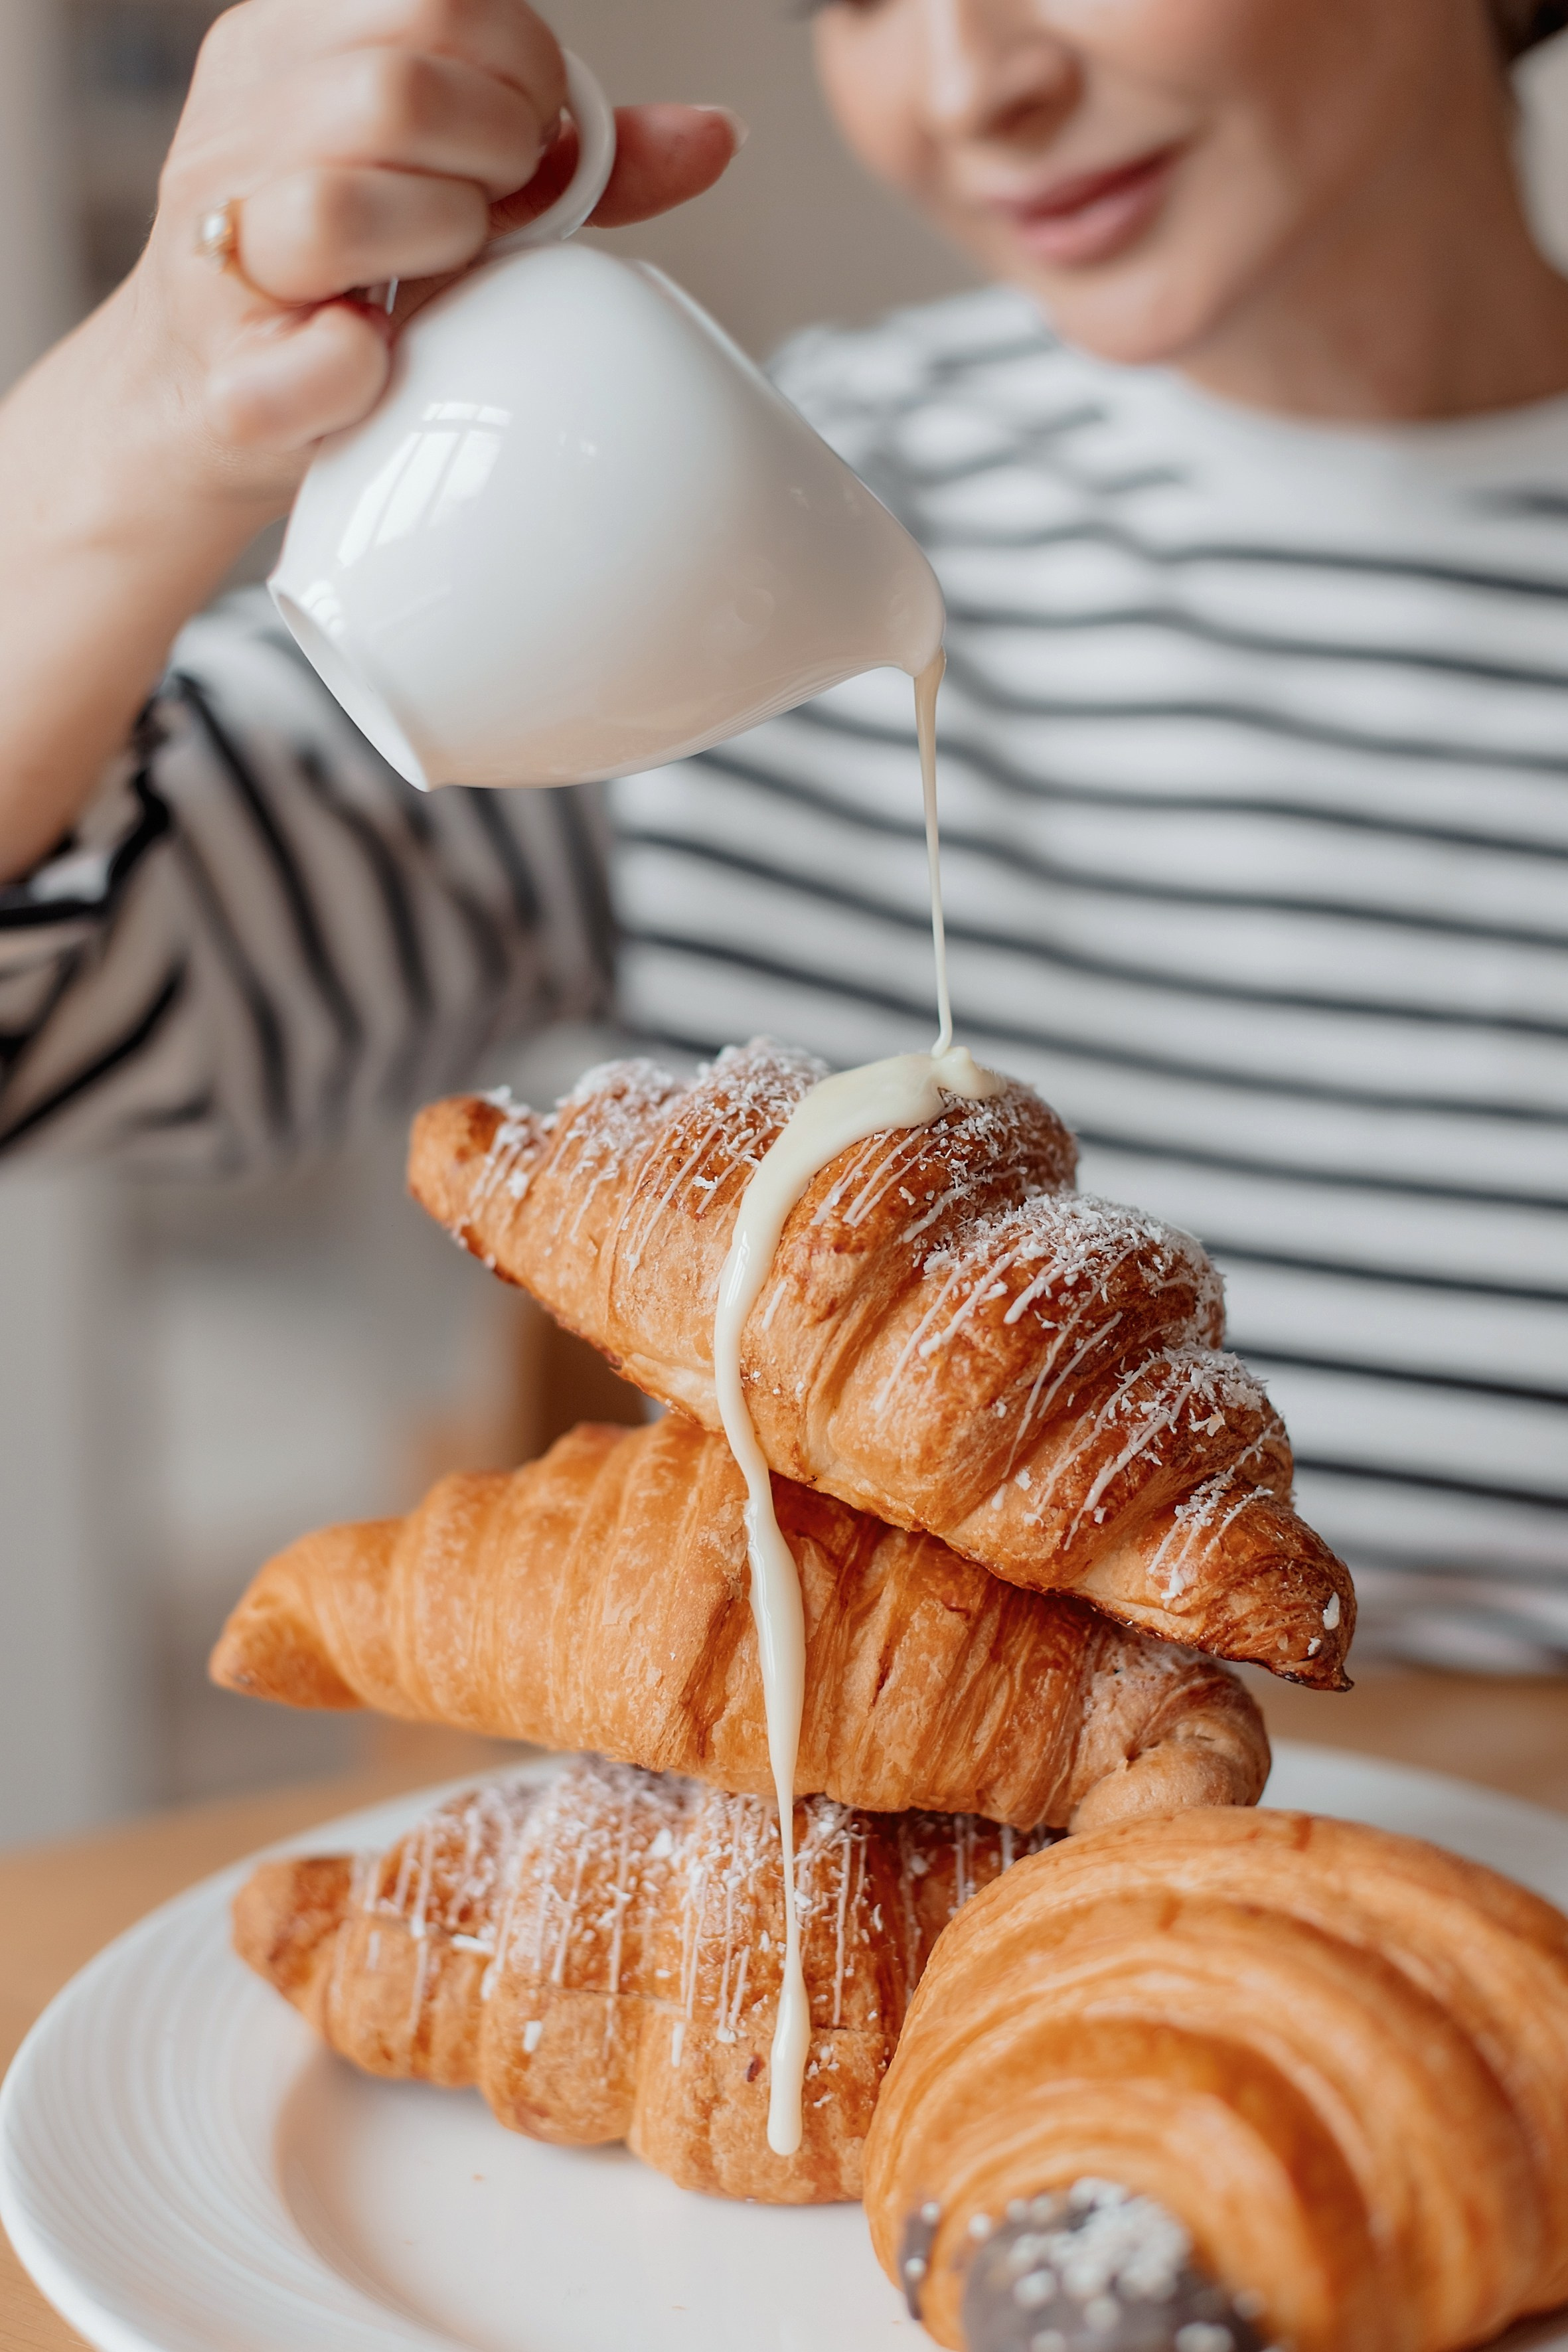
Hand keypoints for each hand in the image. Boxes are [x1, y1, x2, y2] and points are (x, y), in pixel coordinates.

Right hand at [133, 0, 740, 510]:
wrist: (205, 409)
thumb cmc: (338, 288)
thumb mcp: (448, 190)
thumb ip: (572, 162)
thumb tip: (714, 136)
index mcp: (284, 51)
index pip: (436, 1)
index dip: (521, 71)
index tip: (527, 140)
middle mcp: (234, 133)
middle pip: (394, 87)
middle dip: (490, 153)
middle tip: (495, 209)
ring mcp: (216, 254)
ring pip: (340, 205)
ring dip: (434, 245)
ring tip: (436, 272)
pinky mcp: (227, 382)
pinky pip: (319, 356)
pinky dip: (363, 365)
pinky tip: (377, 357)